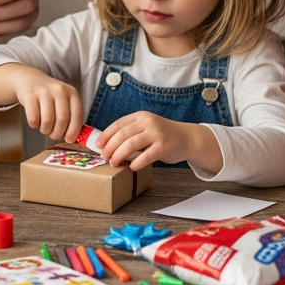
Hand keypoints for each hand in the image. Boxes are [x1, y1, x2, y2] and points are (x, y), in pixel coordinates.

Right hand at [0, 63, 83, 143]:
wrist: (29, 80)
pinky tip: (35, 120)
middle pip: (62, 120)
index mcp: (72, 92)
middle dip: (57, 133)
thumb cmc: (49, 96)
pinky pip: (33, 119)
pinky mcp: (30, 95)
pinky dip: (34, 125)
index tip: (69, 140)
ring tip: (44, 127)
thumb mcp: (64, 101)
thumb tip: (72, 138)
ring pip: (47, 121)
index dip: (74, 130)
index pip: (77, 114)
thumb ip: (70, 116)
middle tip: (53, 135)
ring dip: (45, 130)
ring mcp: (44, 91)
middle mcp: (59, 89)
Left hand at [95, 112, 223, 172]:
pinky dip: (136, 163)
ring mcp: (157, 133)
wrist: (187, 138)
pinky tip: (132, 168)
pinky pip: (146, 156)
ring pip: (131, 144)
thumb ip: (131, 133)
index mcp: (141, 117)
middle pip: (123, 134)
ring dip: (119, 155)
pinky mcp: (164, 146)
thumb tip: (107, 146)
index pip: (119, 124)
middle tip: (104, 157)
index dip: (106, 135)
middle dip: (110, 147)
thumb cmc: (162, 136)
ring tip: (114, 163)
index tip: (98, 145)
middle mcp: (148, 122)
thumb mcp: (146, 128)